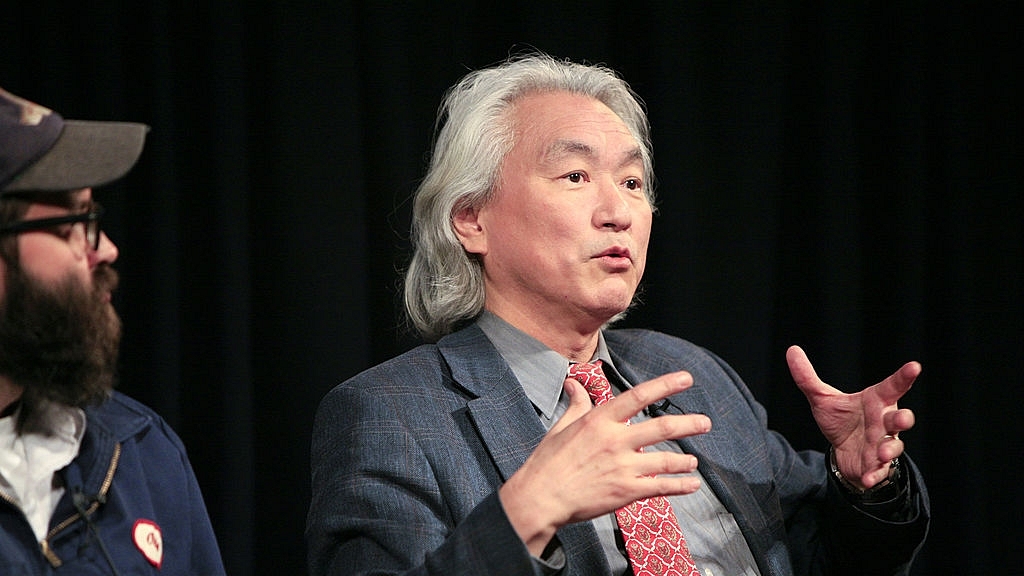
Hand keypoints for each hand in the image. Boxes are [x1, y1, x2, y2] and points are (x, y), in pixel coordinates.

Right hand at [499, 371, 710, 554]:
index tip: (686, 379)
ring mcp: (623, 467)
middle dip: (688, 424)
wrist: (540, 497)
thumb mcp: (561, 426)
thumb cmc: (548, 462)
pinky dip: (680, 486)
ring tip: (694, 461)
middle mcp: (615, 441)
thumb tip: (574, 383)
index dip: (665, 385)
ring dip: (684, 460)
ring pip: (665, 460)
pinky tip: (692, 485)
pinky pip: (660, 487)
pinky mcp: (625, 492)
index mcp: (599, 420)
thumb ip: (576, 404)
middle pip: (661, 428)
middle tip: (705, 422)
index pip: (638, 396)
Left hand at [787, 345, 920, 490]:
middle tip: (902, 419)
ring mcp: (882, 444)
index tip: (914, 366)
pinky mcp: (877, 465)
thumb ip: (807, 377)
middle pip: (901, 419)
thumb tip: (792, 350)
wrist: (841, 452)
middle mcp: (883, 422)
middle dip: (904, 419)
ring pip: (894, 446)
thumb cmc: (841, 420)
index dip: (904, 377)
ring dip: (890, 449)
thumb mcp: (822, 399)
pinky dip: (875, 475)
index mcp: (875, 401)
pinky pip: (880, 471)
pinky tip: (868, 479)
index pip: (892, 386)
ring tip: (881, 453)